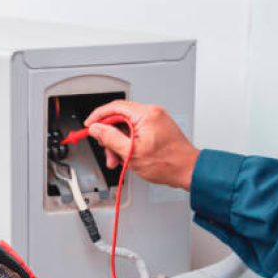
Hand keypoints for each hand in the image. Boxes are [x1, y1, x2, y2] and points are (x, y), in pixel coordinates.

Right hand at [84, 100, 199, 190]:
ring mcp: (155, 120)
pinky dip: (128, 142)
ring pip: (126, 126)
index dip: (98, 116)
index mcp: (146, 115)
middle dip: (109, 135)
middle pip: (119, 117)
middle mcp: (152, 113)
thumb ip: (110, 138)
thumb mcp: (131, 153)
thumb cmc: (167, 163)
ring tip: (117, 159)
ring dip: (118, 142)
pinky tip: (126, 155)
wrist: (187, 170)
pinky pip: (135, 130)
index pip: (115, 107)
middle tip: (106, 150)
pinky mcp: (157, 127)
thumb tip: (96, 128)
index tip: (89, 126)